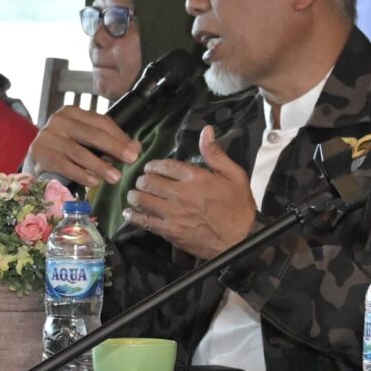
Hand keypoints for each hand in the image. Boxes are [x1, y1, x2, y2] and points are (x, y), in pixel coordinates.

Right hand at [24, 106, 142, 188]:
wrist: (35, 158)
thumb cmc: (65, 147)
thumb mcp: (86, 140)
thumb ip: (109, 141)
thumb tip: (136, 148)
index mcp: (73, 112)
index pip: (100, 122)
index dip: (119, 136)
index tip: (135, 150)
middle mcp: (59, 120)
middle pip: (91, 134)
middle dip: (114, 147)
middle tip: (131, 160)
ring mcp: (47, 136)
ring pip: (79, 152)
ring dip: (99, 166)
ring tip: (115, 177)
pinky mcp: (40, 154)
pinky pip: (65, 165)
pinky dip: (81, 174)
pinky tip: (94, 181)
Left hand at [124, 127, 257, 257]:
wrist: (241, 239)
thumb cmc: (238, 206)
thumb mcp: (235, 175)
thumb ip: (216, 154)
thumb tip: (206, 130)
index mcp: (195, 178)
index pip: (164, 165)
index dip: (153, 165)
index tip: (151, 167)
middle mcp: (180, 194)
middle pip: (148, 181)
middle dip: (142, 179)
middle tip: (143, 181)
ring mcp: (173, 214)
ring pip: (142, 200)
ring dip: (135, 195)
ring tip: (135, 194)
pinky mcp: (170, 231)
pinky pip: (144, 221)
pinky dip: (133, 216)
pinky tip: (129, 213)